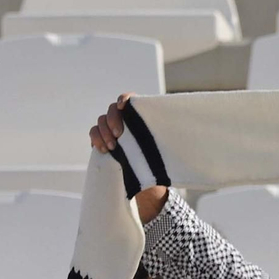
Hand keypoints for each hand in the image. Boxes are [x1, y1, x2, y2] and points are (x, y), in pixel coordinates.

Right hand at [90, 92, 166, 221]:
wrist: (149, 179)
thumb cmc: (161, 161)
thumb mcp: (167, 149)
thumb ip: (167, 136)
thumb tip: (184, 131)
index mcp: (139, 115)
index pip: (128, 99)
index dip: (125, 99)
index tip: (124, 106)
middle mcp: (124, 119)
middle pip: (112, 110)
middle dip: (113, 120)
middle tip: (120, 135)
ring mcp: (111, 128)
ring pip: (101, 121)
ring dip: (104, 132)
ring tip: (113, 147)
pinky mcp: (103, 139)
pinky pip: (94, 133)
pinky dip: (96, 139)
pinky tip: (103, 149)